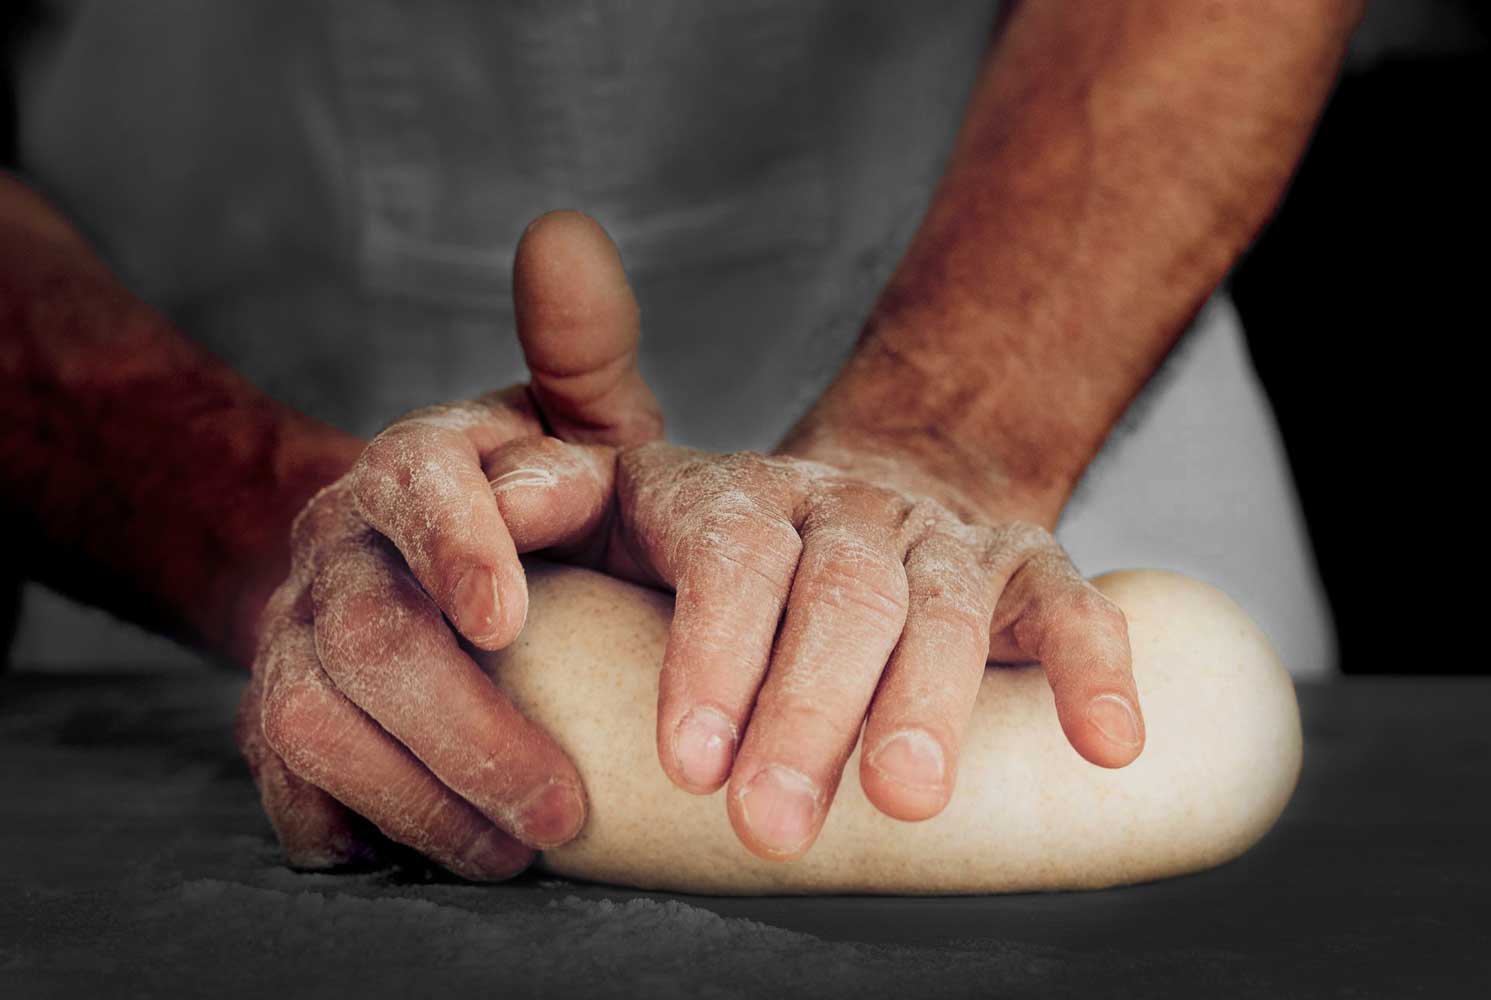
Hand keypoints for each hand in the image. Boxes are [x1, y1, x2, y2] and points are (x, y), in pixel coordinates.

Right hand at [235, 212, 661, 878]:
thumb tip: (567, 231)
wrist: (414, 565)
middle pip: (367, 636)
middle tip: (564, 806)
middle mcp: (340, 549)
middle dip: (465, 727)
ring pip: (315, 723)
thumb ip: (581, 351)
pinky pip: (290, 786)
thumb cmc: (530, 499)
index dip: (456, 547)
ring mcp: (296, 638)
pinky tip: (439, 853)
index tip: (508, 620)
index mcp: (416, 466)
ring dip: (420, 796)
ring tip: (519, 852)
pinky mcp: (280, 723)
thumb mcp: (570, 423)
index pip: (414, 484)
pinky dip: (356, 827)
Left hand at [486, 440, 1144, 860]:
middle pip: (836, 591)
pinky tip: (1110, 745)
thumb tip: (486, 499)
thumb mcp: (631, 503)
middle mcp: (844, 508)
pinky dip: (1092, 668)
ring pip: (943, 605)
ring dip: (928, 702)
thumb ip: (554, 491)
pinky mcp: (1025, 566)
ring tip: (902, 799)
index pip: (728, 554)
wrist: (864, 492)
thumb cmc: (728, 545)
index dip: (712, 651)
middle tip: (773, 824)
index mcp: (743, 499)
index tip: (690, 764)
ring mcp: (939, 536)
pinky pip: (1070, 605)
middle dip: (806, 708)